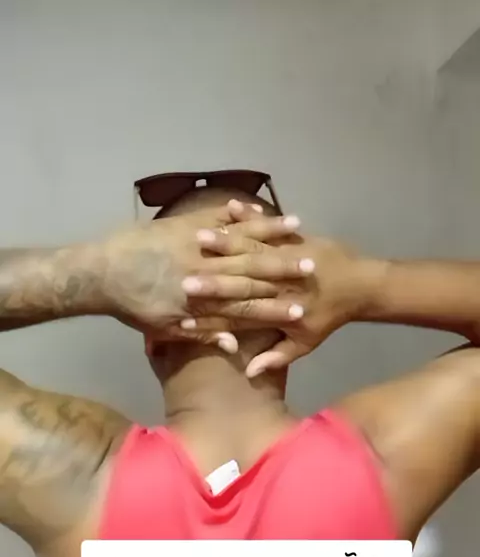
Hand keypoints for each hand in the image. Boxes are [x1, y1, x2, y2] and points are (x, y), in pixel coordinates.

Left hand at [96, 203, 306, 348]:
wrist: (99, 272)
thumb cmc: (133, 306)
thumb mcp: (166, 329)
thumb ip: (204, 335)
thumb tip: (235, 348)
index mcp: (203, 300)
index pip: (248, 305)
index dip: (276, 307)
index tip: (302, 308)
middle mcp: (206, 270)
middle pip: (253, 270)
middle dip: (285, 268)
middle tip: (313, 265)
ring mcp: (196, 245)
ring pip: (240, 238)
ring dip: (271, 233)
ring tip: (298, 228)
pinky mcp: (185, 225)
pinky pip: (218, 216)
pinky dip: (240, 213)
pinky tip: (260, 208)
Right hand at [181, 230, 379, 373]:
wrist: (361, 285)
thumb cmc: (329, 316)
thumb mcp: (305, 342)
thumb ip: (276, 356)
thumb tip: (250, 372)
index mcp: (281, 308)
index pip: (242, 309)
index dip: (216, 310)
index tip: (190, 311)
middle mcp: (282, 281)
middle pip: (243, 276)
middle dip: (214, 274)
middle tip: (184, 273)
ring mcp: (289, 256)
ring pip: (254, 248)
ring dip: (226, 242)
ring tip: (200, 236)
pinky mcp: (296, 238)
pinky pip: (270, 227)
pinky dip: (251, 217)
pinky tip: (230, 208)